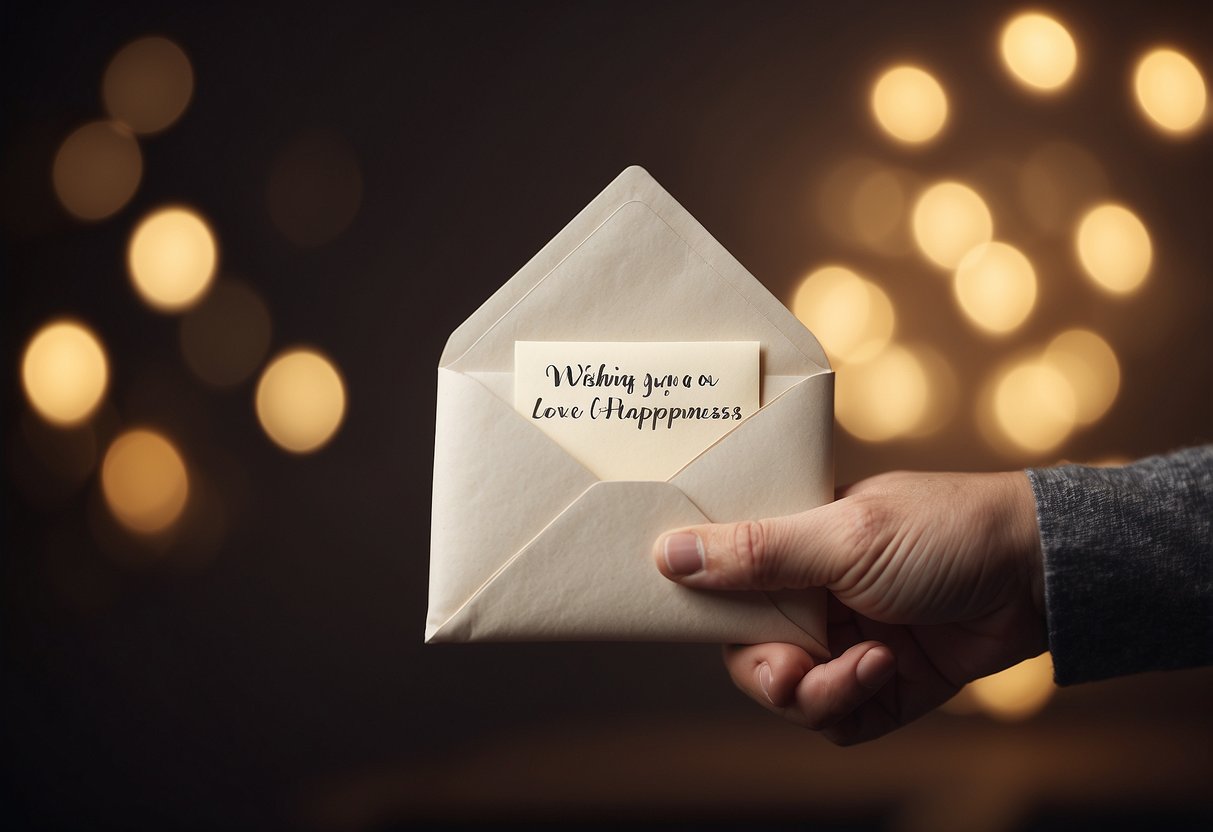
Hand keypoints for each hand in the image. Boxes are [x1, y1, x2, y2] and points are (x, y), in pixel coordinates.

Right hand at [653, 471, 1045, 744]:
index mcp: (790, 544)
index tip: (710, 627)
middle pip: (747, 654)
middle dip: (768, 672)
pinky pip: (834, 720)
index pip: (721, 586)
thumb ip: (755, 553)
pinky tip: (889, 669)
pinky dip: (852, 704)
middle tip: (793, 670)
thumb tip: (667, 554)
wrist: (1038, 574)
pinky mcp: (878, 684)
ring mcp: (842, 641)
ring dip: (820, 691)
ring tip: (869, 663)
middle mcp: (808, 594)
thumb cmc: (942, 531)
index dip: (708, 613)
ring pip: (789, 695)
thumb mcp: (841, 538)